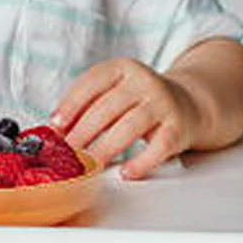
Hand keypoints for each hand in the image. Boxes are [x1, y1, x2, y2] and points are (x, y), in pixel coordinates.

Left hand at [49, 57, 200, 180]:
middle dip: (82, 132)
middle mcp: (143, 82)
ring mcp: (162, 103)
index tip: (56, 125)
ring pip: (129, 126)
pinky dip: (141, 162)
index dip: (71, 104)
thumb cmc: (139, 103)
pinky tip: (125, 172)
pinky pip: (158, 147)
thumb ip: (86, 108)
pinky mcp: (177, 127)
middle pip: (107, 107)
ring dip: (105, 148)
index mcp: (123, 69)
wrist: (188, 104)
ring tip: (89, 165)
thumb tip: (55, 131)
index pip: (93, 82)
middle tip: (66, 154)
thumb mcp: (113, 94)